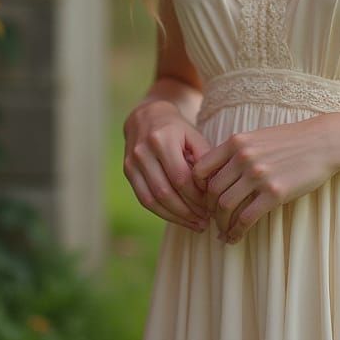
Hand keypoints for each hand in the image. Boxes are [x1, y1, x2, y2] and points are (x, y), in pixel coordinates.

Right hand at [123, 98, 213, 232]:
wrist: (146, 116)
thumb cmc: (176, 128)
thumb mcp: (193, 135)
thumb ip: (204, 157)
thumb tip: (212, 187)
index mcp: (162, 139)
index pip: (181, 178)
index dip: (196, 197)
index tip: (211, 207)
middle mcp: (143, 152)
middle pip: (165, 192)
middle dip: (187, 211)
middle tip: (204, 221)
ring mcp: (132, 163)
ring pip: (152, 200)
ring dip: (175, 217)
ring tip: (194, 224)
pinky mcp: (128, 172)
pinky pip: (144, 199)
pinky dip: (161, 212)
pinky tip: (177, 217)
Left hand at [191, 114, 339, 243]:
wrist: (324, 142)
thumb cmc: (292, 140)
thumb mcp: (259, 137)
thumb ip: (238, 152)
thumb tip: (219, 174)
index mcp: (237, 142)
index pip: (200, 169)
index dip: (197, 189)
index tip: (203, 199)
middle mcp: (243, 158)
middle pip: (212, 191)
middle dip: (209, 210)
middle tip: (213, 220)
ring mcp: (258, 175)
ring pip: (225, 207)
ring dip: (221, 224)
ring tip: (223, 232)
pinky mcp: (274, 193)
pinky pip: (246, 218)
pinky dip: (237, 232)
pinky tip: (236, 237)